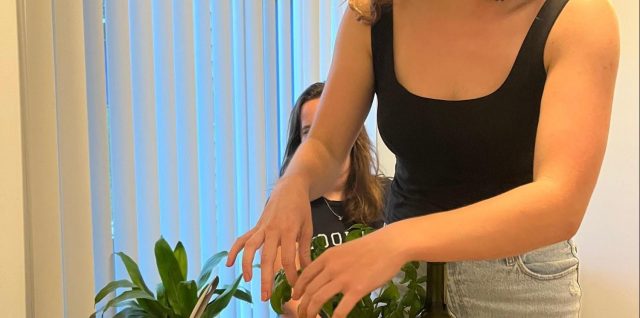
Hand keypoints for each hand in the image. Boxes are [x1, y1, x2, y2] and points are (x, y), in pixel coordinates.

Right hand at [226, 176, 313, 300]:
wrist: (289, 188)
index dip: (291, 275)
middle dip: (266, 278)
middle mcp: (273, 229)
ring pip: (250, 247)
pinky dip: (234, 250)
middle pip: (267, 257)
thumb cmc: (301, 209)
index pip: (288, 258)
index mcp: (288, 230)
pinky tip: (229, 263)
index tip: (295, 287)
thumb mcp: (307, 228)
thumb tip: (308, 270)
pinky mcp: (256, 227)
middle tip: (265, 296)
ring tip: (249, 280)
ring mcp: (262, 228)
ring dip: (247, 264)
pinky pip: (242, 239)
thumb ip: (305, 250)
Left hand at [292, 228, 404, 317]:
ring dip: (311, 312)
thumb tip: (324, 275)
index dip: (298, 289)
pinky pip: (340, 309)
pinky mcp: (357, 289)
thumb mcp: (344, 249)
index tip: (295, 297)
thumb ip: (333, 261)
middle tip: (302, 314)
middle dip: (303, 305)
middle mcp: (331, 267)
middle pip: (309, 290)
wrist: (390, 245)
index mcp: (327, 256)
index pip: (305, 275)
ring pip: (318, 300)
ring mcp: (343, 279)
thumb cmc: (371, 247)